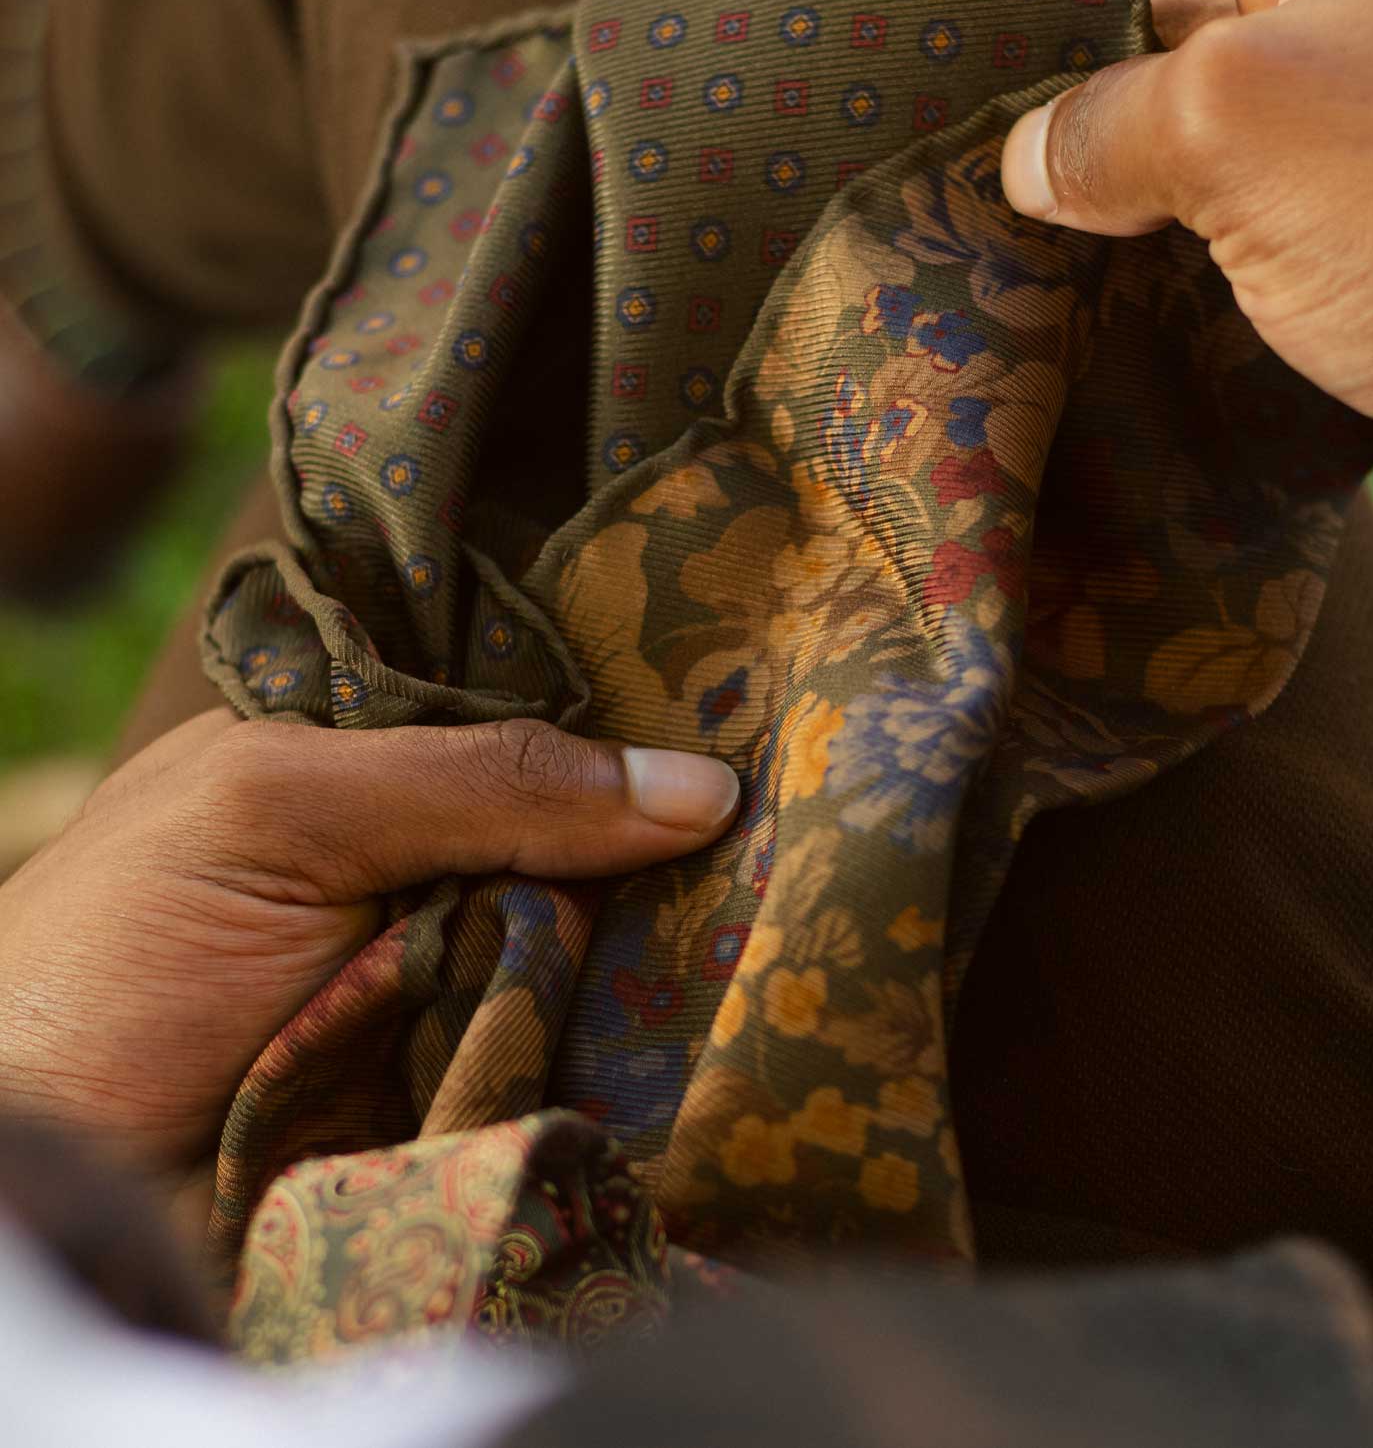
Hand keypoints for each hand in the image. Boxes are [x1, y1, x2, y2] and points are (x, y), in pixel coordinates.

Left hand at [0, 711, 738, 1232]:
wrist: (62, 1178)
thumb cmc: (119, 959)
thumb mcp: (284, 808)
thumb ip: (481, 779)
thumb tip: (700, 786)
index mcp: (375, 764)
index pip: (536, 714)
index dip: (634, 706)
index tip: (753, 694)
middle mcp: (437, 864)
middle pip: (592, 829)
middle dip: (677, 829)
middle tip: (798, 811)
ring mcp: (469, 979)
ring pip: (609, 942)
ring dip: (677, 939)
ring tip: (794, 902)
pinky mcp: (485, 1087)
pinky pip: (591, 1049)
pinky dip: (645, 1040)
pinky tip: (737, 1005)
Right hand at [1001, 0, 1372, 542]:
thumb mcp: (1247, 128)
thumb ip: (1107, 121)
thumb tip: (1031, 159)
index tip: (959, 8)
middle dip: (1065, 57)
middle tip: (959, 122)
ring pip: (1200, 105)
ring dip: (1108, 155)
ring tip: (998, 201)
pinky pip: (1240, 195)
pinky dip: (1167, 224)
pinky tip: (1085, 265)